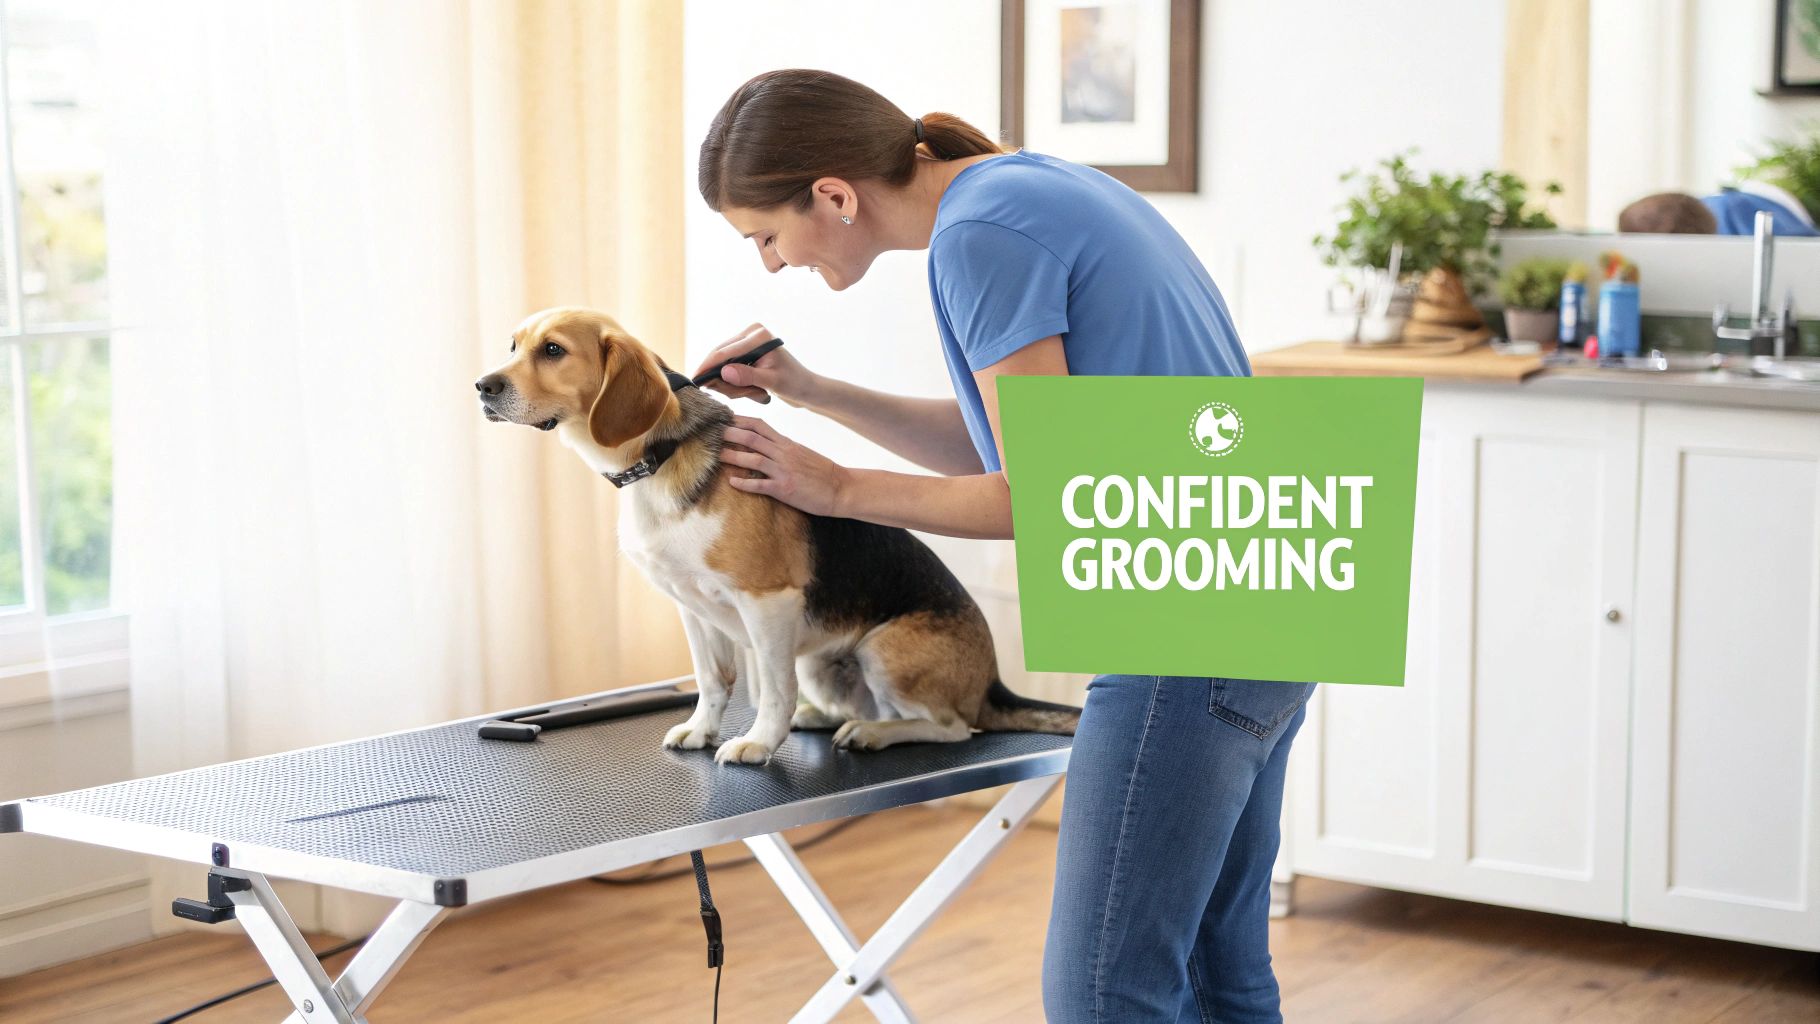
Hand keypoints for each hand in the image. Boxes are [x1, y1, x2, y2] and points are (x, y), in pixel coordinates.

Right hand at [693, 324, 820, 407]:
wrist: (807, 388)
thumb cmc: (794, 383)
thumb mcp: (772, 382)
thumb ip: (748, 376)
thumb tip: (723, 372)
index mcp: (758, 335)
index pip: (725, 351)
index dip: (708, 366)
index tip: (695, 380)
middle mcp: (751, 334)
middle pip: (720, 357)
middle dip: (723, 379)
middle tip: (736, 395)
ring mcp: (748, 343)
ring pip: (723, 365)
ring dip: (732, 384)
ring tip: (754, 393)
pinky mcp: (746, 353)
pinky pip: (729, 369)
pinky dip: (735, 383)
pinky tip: (751, 391)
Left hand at [720, 415, 848, 516]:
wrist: (841, 488)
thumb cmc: (822, 472)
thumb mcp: (802, 453)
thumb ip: (782, 447)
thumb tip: (764, 443)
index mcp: (787, 444)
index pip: (760, 425)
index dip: (740, 420)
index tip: (723, 418)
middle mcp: (783, 454)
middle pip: (752, 438)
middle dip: (730, 434)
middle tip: (711, 432)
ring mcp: (784, 471)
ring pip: (753, 459)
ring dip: (732, 456)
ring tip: (714, 455)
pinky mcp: (785, 489)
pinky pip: (761, 485)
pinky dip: (745, 483)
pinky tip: (732, 483)